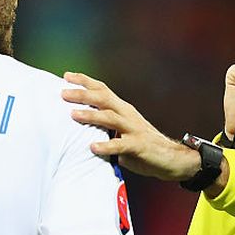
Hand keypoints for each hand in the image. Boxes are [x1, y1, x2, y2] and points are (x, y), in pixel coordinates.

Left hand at [62, 73, 200, 181]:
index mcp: (122, 109)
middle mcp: (127, 114)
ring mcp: (133, 129)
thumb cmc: (141, 146)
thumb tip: (78, 130)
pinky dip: (106, 146)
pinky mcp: (139, 145)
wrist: (172, 158)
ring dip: (91, 115)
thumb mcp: (121, 132)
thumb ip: (104, 128)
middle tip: (63, 93)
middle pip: (103, 99)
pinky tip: (93, 147)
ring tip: (73, 115)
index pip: (102, 89)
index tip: (66, 76)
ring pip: (110, 118)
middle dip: (82, 94)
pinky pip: (120, 145)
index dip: (85, 81)